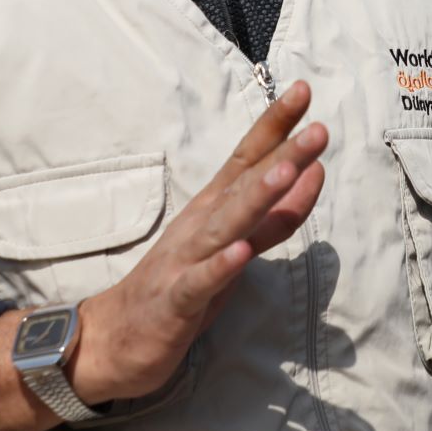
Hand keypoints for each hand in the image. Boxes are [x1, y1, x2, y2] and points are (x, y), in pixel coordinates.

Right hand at [0, 82, 326, 430]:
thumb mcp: (237, 247)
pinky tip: (240, 252)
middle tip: (317, 127)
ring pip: (225, 224)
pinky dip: (219, 267)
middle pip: (244, 183)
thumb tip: (315, 172)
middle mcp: (199, 224)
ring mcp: (184, 260)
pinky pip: (198, 282)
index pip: (246, 157)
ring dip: (256, 197)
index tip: (303, 90)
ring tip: (287, 170)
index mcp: (214, 208)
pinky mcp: (174, 301)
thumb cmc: (181, 285)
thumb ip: (277, 215)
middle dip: (281, 153)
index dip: (275, 125)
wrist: (113, 340)